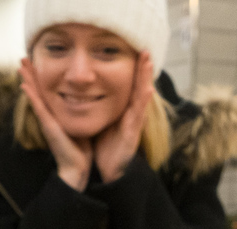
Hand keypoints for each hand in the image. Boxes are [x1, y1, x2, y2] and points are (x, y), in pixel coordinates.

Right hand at [19, 58, 92, 191]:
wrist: (77, 168)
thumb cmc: (80, 150)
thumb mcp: (80, 125)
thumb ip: (81, 113)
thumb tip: (88, 101)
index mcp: (56, 115)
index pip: (47, 92)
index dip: (41, 78)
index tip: (36, 62)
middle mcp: (49, 116)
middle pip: (37, 90)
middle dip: (30, 74)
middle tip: (23, 57)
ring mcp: (47, 121)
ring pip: (35, 96)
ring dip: (27, 80)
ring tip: (21, 65)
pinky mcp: (49, 127)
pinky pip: (39, 108)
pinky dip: (32, 97)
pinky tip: (25, 85)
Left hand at [94, 52, 153, 183]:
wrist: (107, 172)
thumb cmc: (104, 148)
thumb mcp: (100, 121)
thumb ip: (98, 106)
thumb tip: (86, 91)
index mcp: (122, 110)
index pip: (128, 85)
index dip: (133, 69)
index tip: (134, 51)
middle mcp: (130, 114)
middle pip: (138, 86)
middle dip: (142, 68)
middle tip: (144, 48)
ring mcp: (133, 123)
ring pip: (141, 96)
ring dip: (146, 78)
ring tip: (149, 61)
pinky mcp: (132, 133)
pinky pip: (138, 114)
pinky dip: (143, 101)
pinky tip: (147, 89)